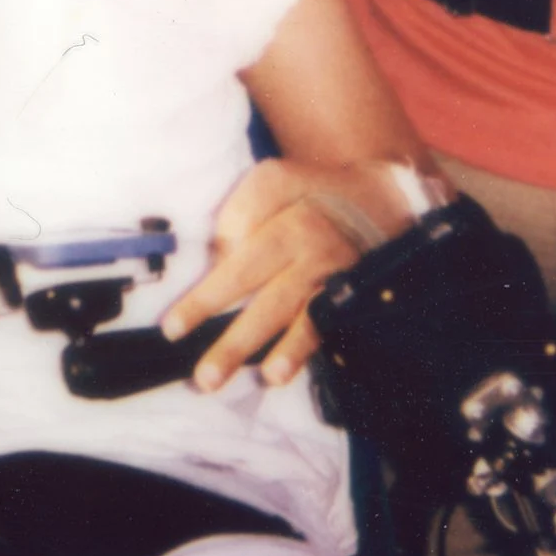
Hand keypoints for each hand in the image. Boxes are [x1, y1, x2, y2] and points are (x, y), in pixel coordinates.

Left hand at [159, 158, 410, 392]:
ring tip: (213, 376)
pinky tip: (275, 373)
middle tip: (171, 331)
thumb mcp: (276, 179)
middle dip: (208, 302)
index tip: (177, 306)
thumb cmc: (312, 194)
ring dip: (245, 340)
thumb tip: (218, 259)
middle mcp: (306, 229)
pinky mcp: (349, 294)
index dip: (206, 254)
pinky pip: (318, 325)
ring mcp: (329, 265)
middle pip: (247, 268)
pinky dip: (295, 349)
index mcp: (282, 194)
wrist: (384, 202)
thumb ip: (243, 211)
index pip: (233, 224)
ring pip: (280, 305)